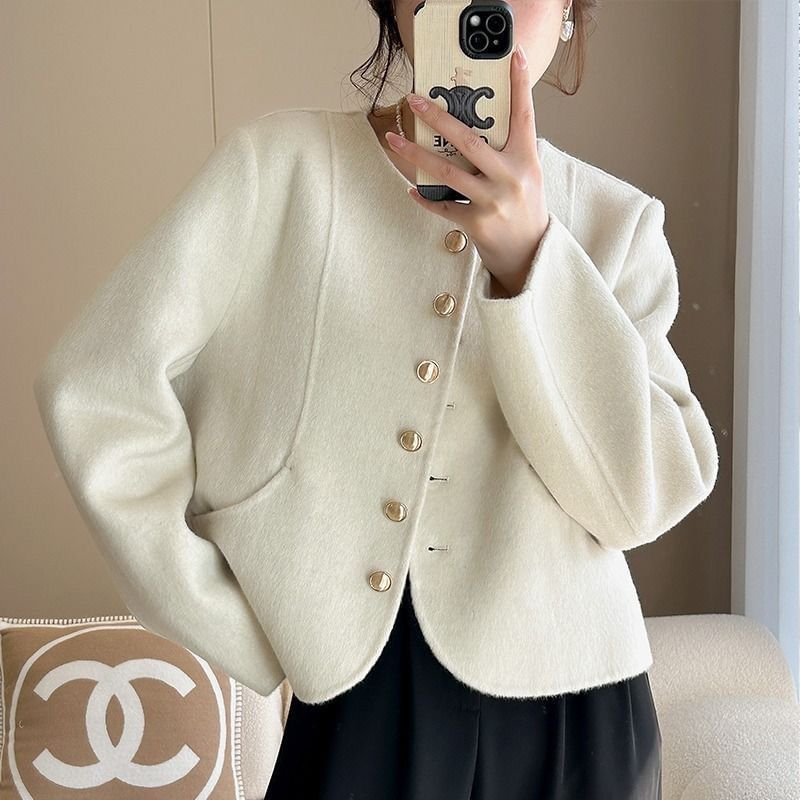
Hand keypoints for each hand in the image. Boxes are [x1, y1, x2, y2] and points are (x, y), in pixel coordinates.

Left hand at [385, 42, 548, 296]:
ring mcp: (493, 201)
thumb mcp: (526, 175)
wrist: (531, 254)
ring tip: (394, 142)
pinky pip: (442, 206)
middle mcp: (511, 177)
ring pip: (446, 172)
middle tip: (414, 100)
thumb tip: (471, 126)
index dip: (521, 83)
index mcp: (526, 159)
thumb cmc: (525, 209)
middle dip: (437, 117)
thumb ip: (506, 152)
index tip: (515, 55)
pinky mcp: (477, 223)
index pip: (524, 114)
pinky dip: (425, 198)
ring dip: (415, 155)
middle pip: (469, 140)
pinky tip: (412, 189)